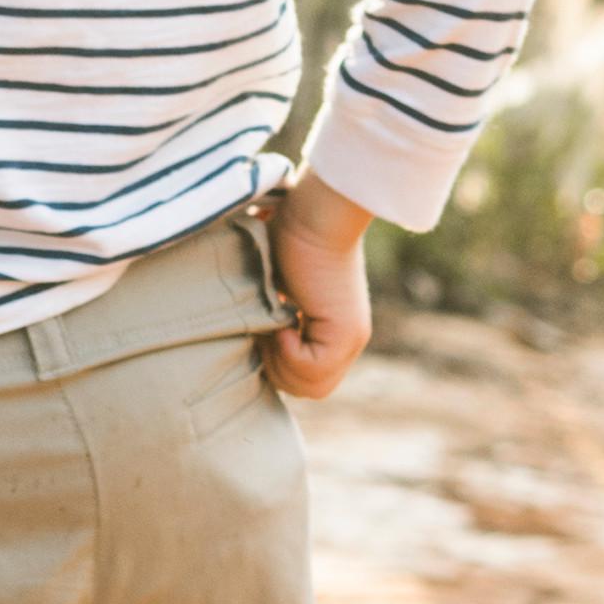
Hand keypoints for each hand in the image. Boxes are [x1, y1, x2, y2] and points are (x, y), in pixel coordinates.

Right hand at [258, 176, 375, 399]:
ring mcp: (349, 339)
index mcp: (333, 329)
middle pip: (309, 389)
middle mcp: (347, 340)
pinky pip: (311, 371)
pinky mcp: (344, 333)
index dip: (277, 363)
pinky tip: (283, 318)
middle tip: (264, 329)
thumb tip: (254, 336)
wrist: (317, 213)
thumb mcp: (277, 287)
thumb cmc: (291, 234)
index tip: (263, 329)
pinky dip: (288, 352)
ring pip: (312, 388)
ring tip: (273, 323)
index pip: (306, 377)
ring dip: (281, 361)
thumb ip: (273, 316)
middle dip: (277, 368)